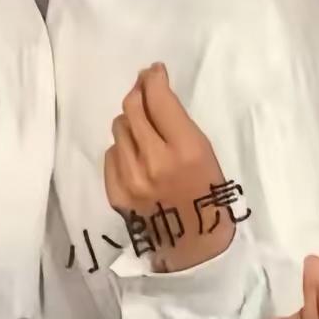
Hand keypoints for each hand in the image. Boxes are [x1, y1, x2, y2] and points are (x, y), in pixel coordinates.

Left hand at [103, 63, 231, 271]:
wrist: (195, 246)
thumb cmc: (208, 194)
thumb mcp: (205, 152)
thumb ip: (178, 123)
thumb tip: (153, 92)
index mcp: (185, 149)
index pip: (159, 99)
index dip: (154, 79)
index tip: (154, 71)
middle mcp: (154, 161)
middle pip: (132, 107)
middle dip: (139, 92)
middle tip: (144, 88)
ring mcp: (131, 179)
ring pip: (119, 128)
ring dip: (131, 122)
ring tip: (145, 130)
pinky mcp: (115, 193)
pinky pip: (111, 153)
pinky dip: (123, 149)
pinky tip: (137, 156)